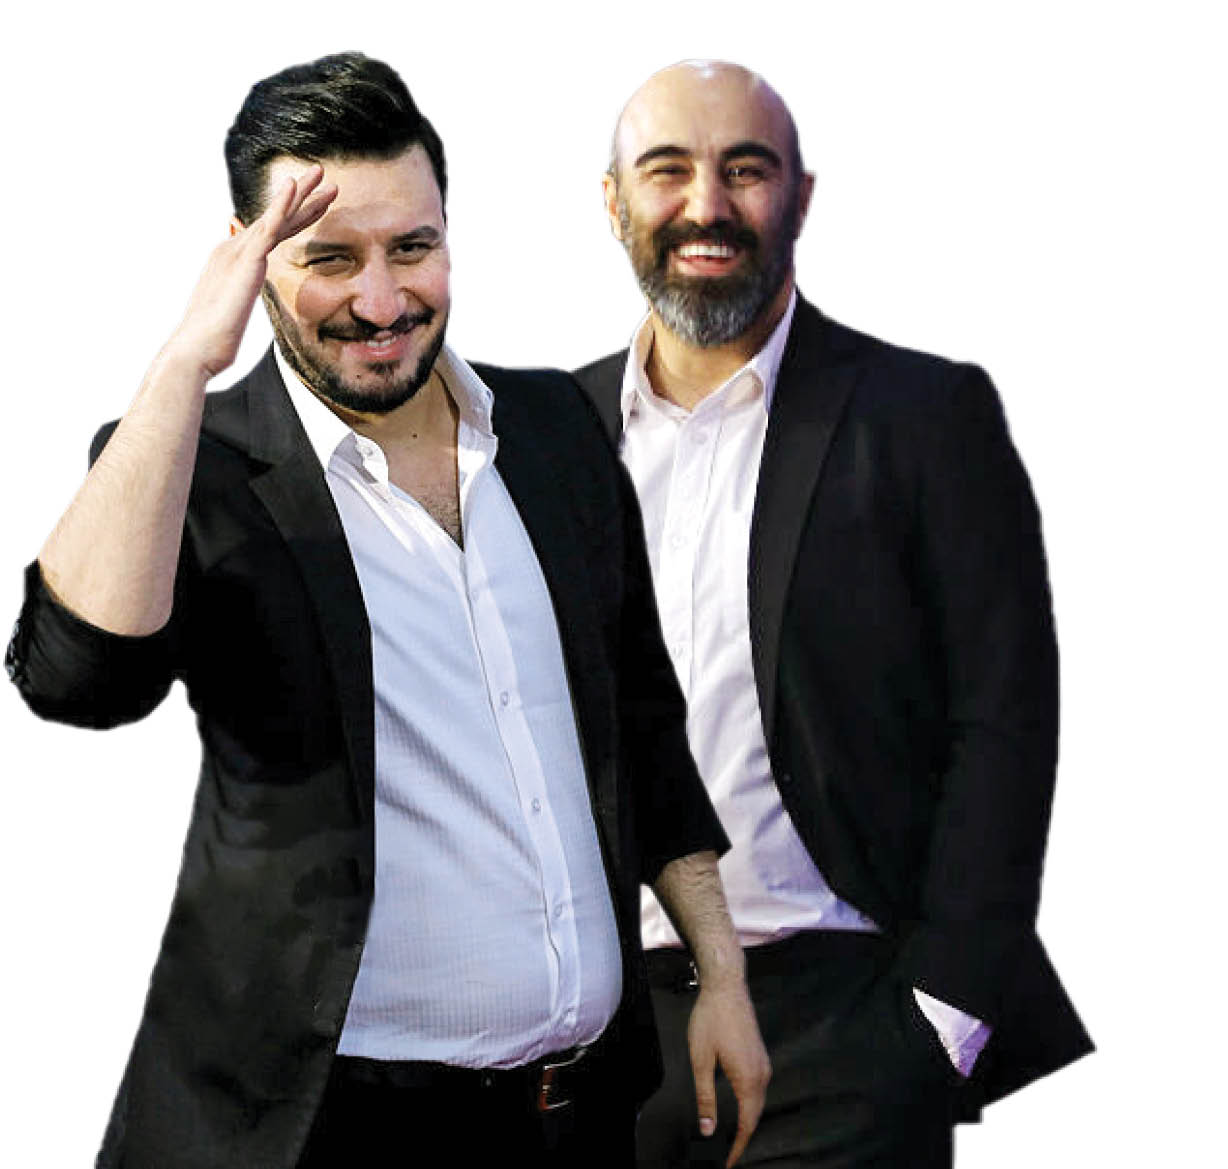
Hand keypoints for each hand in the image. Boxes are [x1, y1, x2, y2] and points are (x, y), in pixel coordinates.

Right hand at [171, 166, 336, 379]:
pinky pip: (267, 228)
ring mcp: (239, 253)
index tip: (319, 200)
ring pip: (276, 216)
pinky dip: (281, 206)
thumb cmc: (213, 339)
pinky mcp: (245, 262)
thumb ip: (238, 291)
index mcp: (235, 260)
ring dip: (299, 193)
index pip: (272, 231)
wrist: (196, 349)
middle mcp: (235, 249)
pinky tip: (294, 187)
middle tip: (323, 173)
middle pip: (276, 217)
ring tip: (321, 172)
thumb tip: (242, 282)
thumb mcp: (231, 309)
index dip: (297, 214)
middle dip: (301, 195)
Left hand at [687, 977, 770, 1166]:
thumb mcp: (701, 1060)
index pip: (746, 1125)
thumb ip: (705, 1097)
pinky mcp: (760, 1055)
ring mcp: (763, 1064)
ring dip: (747, 1122)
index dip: (737, 1147)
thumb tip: (707, 1129)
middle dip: (742, 1139)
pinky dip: (749, 1105)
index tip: (728, 1163)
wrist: (727, 987)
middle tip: (728, 1155)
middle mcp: (762, 1074)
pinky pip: (758, 1089)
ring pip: (758, 1103)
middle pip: (755, 1117)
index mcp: (748, 1079)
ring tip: (731, 1138)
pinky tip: (738, 1109)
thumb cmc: (711, 1020)